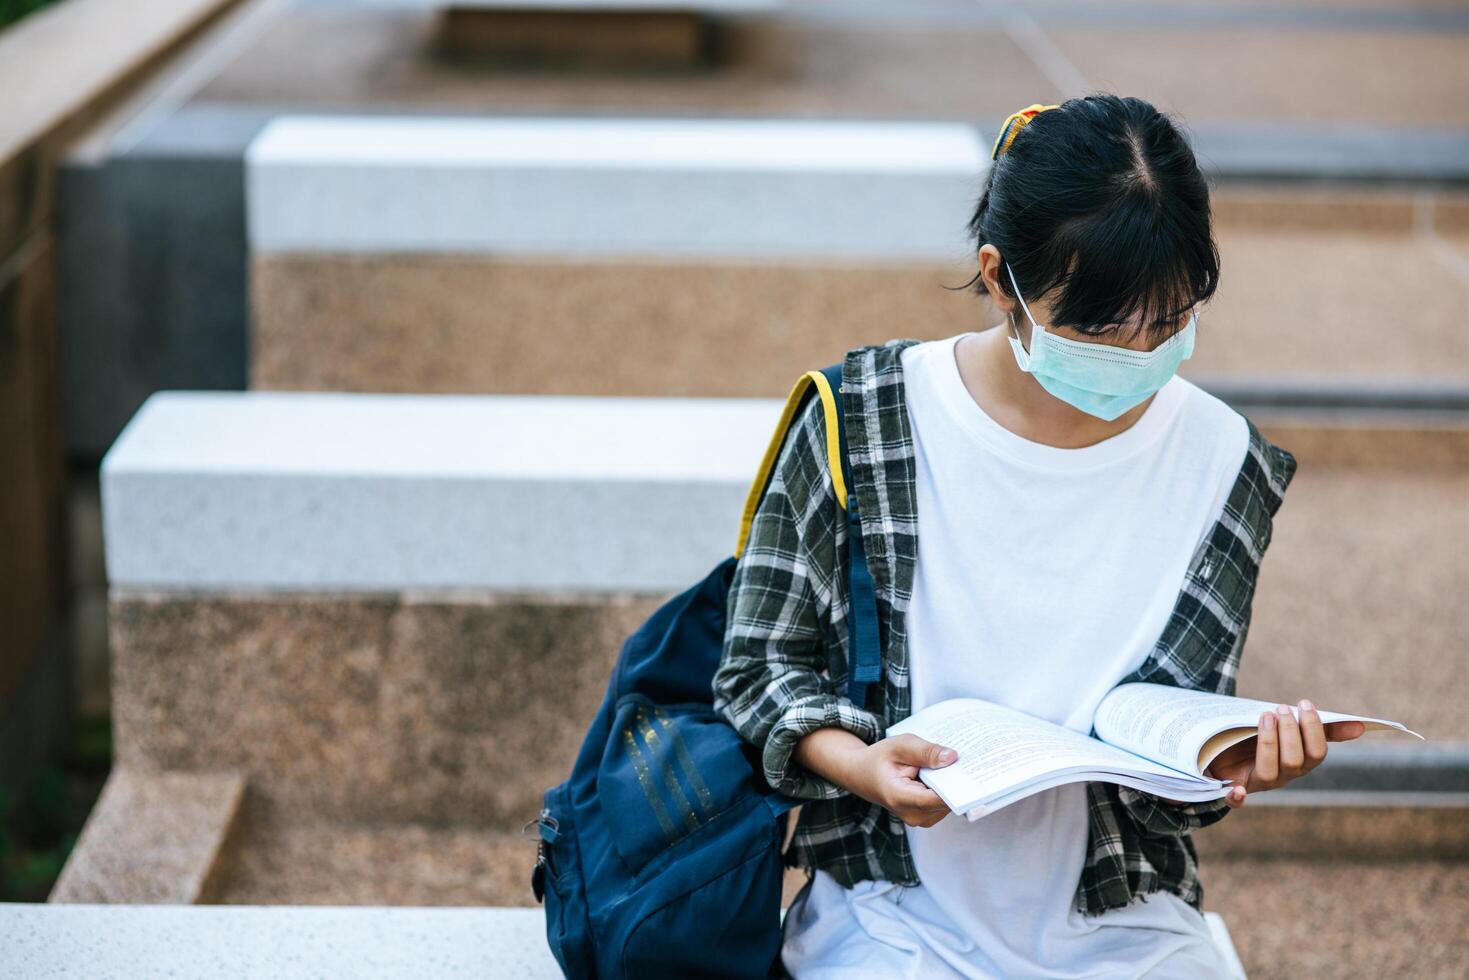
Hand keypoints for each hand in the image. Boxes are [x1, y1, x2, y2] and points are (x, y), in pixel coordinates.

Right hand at [842, 733, 957, 827]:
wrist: (862, 774)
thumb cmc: (879, 759)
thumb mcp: (900, 746)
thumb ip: (925, 751)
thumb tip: (953, 757)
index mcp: (901, 797)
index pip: (937, 799)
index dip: (957, 787)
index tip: (973, 771)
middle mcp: (912, 815)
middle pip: (946, 802)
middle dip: (956, 782)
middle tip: (967, 759)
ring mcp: (919, 819)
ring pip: (947, 804)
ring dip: (951, 785)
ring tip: (951, 764)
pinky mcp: (925, 816)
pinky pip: (943, 804)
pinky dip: (946, 789)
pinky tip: (943, 773)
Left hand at [1204, 698, 1364, 807]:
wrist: (1223, 749)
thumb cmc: (1263, 737)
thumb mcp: (1289, 731)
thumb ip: (1321, 730)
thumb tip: (1359, 727)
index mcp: (1299, 763)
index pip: (1316, 753)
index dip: (1313, 730)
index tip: (1304, 703)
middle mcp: (1282, 776)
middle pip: (1294, 763)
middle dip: (1290, 734)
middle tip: (1281, 708)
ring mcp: (1257, 783)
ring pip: (1269, 773)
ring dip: (1269, 744)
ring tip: (1265, 716)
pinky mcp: (1232, 786)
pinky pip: (1235, 799)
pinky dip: (1237, 797)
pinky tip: (1236, 790)